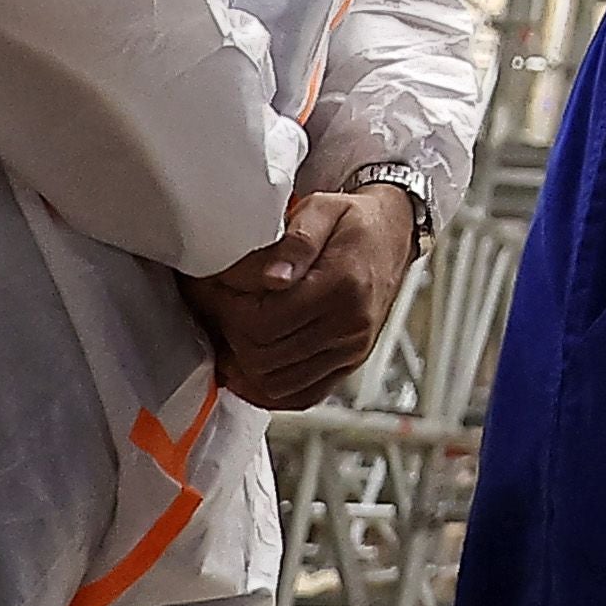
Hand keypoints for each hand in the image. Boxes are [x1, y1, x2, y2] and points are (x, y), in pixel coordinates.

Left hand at [182, 184, 419, 410]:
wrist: (393, 233)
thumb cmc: (354, 221)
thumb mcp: (324, 209)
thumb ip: (296, 240)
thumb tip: (273, 276)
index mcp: (344, 285)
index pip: (263, 322)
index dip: (225, 309)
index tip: (212, 288)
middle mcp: (351, 324)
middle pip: (263, 356)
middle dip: (228, 333)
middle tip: (215, 307)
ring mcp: (351, 349)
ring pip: (275, 383)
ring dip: (241, 363)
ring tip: (230, 332)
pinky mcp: (349, 363)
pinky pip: (300, 396)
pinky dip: (267, 391)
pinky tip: (250, 368)